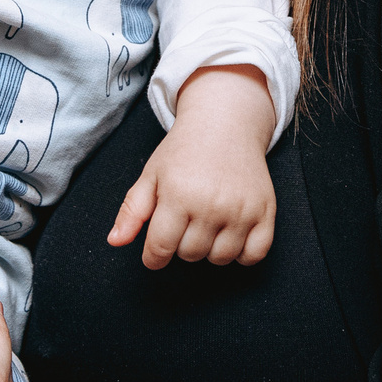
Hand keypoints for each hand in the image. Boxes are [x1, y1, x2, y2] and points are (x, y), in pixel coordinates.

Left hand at [108, 65, 276, 269]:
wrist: (226, 122)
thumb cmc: (184, 151)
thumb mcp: (151, 175)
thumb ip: (132, 211)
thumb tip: (115, 241)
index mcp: (178, 194)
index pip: (160, 249)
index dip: (153, 257)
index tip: (155, 252)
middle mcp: (212, 204)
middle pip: (190, 255)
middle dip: (181, 244)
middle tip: (185, 219)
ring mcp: (242, 209)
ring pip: (220, 259)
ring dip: (210, 249)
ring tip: (207, 223)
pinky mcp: (265, 211)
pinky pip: (254, 255)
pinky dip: (242, 254)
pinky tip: (231, 234)